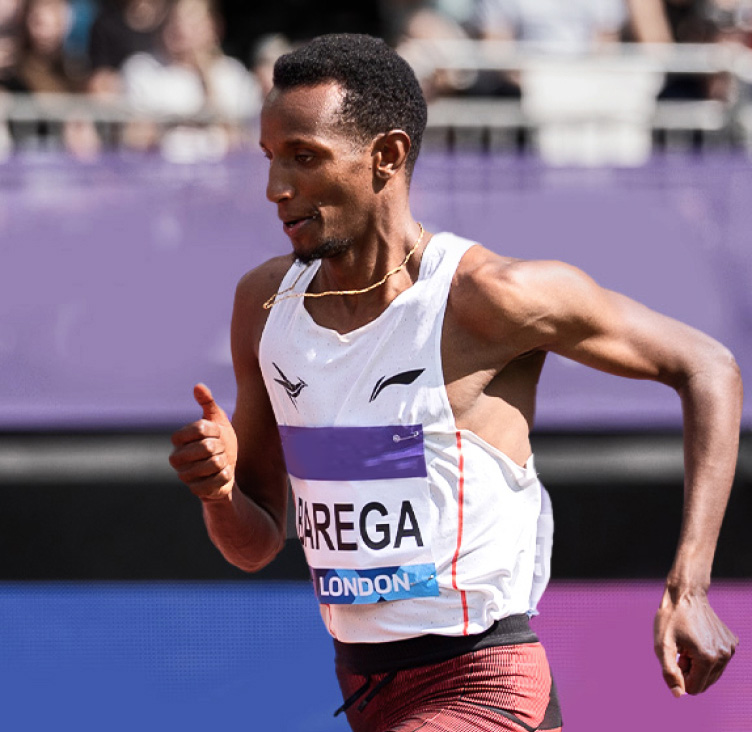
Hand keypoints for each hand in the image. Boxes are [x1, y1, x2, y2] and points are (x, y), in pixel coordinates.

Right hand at [169, 383, 238, 500]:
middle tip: (220, 450)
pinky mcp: (196, 491)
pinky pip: (220, 480)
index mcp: (178, 439)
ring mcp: (184, 476)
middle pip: (208, 447)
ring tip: (220, 462)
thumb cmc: (220, 441)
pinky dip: (227, 476)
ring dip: (225, 462)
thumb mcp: (217, 420)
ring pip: (216, 463)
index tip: (216, 433)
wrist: (227, 469)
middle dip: (222, 447)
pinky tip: (222, 475)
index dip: (215, 430)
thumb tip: (198, 386)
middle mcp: (176, 458)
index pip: (200, 428)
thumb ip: (207, 404)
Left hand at [654, 585, 737, 696]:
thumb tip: (678, 695)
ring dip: (698, 664)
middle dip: (690, 671)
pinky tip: (697, 638)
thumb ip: (669, 672)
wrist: (685, 594)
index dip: (680, 676)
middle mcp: (724, 656)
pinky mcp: (732, 642)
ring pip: (712, 673)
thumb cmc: (670, 618)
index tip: (675, 657)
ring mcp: (730, 649)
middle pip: (705, 682)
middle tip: (681, 650)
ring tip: (688, 645)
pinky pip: (718, 660)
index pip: (694, 688)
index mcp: (708, 658)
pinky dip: (707, 655)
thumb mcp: (661, 644)